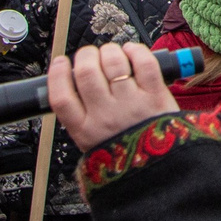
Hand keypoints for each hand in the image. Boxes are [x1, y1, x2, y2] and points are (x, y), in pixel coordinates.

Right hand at [47, 41, 179, 150]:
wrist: (162, 168)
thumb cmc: (127, 152)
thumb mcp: (92, 143)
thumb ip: (81, 118)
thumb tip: (71, 85)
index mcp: (84, 130)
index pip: (60, 97)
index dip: (57, 74)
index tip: (61, 63)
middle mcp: (105, 116)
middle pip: (85, 73)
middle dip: (86, 55)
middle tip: (90, 55)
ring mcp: (131, 104)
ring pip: (113, 63)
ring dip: (110, 51)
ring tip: (112, 53)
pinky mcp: (155, 96)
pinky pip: (144, 63)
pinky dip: (136, 51)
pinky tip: (132, 52)